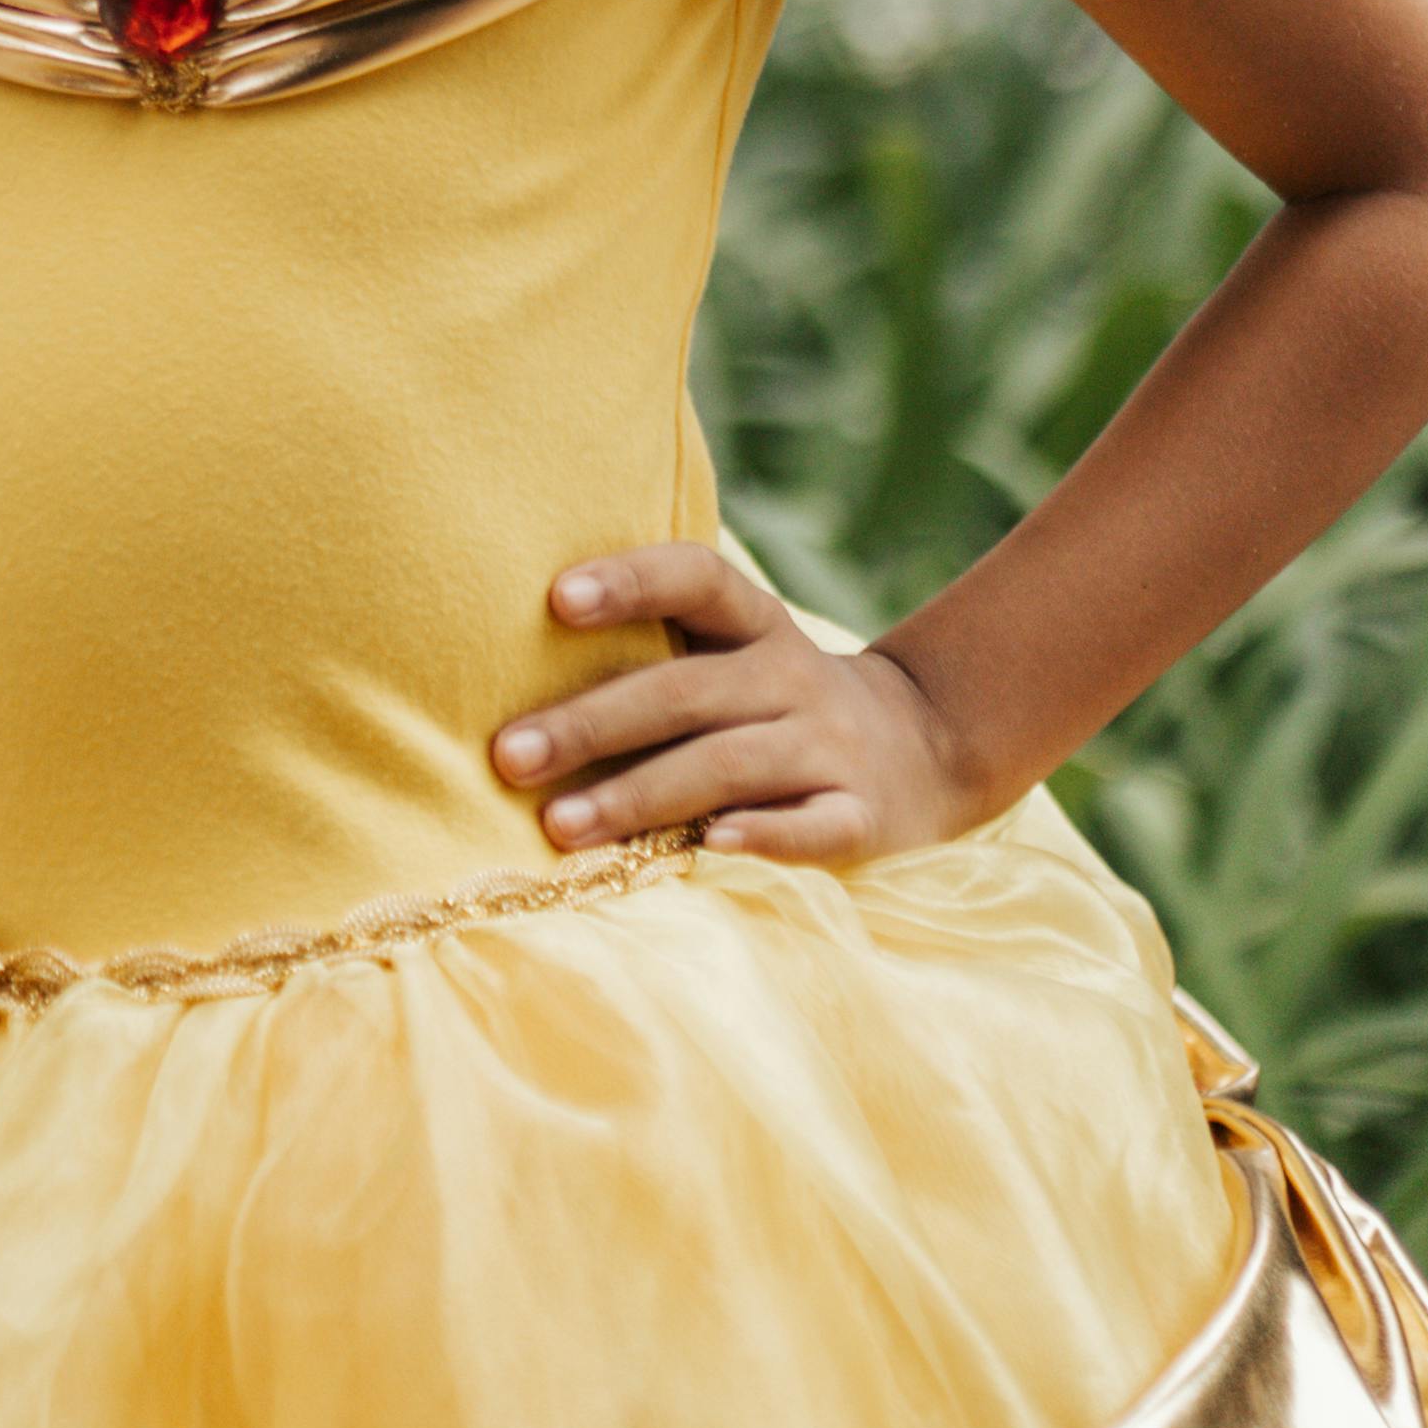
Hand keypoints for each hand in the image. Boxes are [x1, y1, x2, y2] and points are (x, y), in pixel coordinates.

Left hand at [491, 544, 985, 868]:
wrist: (926, 749)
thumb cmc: (775, 702)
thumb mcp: (734, 654)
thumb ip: (655, 649)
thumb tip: (501, 657)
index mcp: (755, 626)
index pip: (698, 578)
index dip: (631, 582)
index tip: (555, 599)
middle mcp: (793, 676)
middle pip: (686, 692)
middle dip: (592, 724)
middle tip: (507, 756)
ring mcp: (831, 747)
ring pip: (730, 764)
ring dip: (641, 795)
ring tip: (559, 828)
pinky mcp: (862, 815)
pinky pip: (813, 827)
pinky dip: (763, 837)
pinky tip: (706, 848)